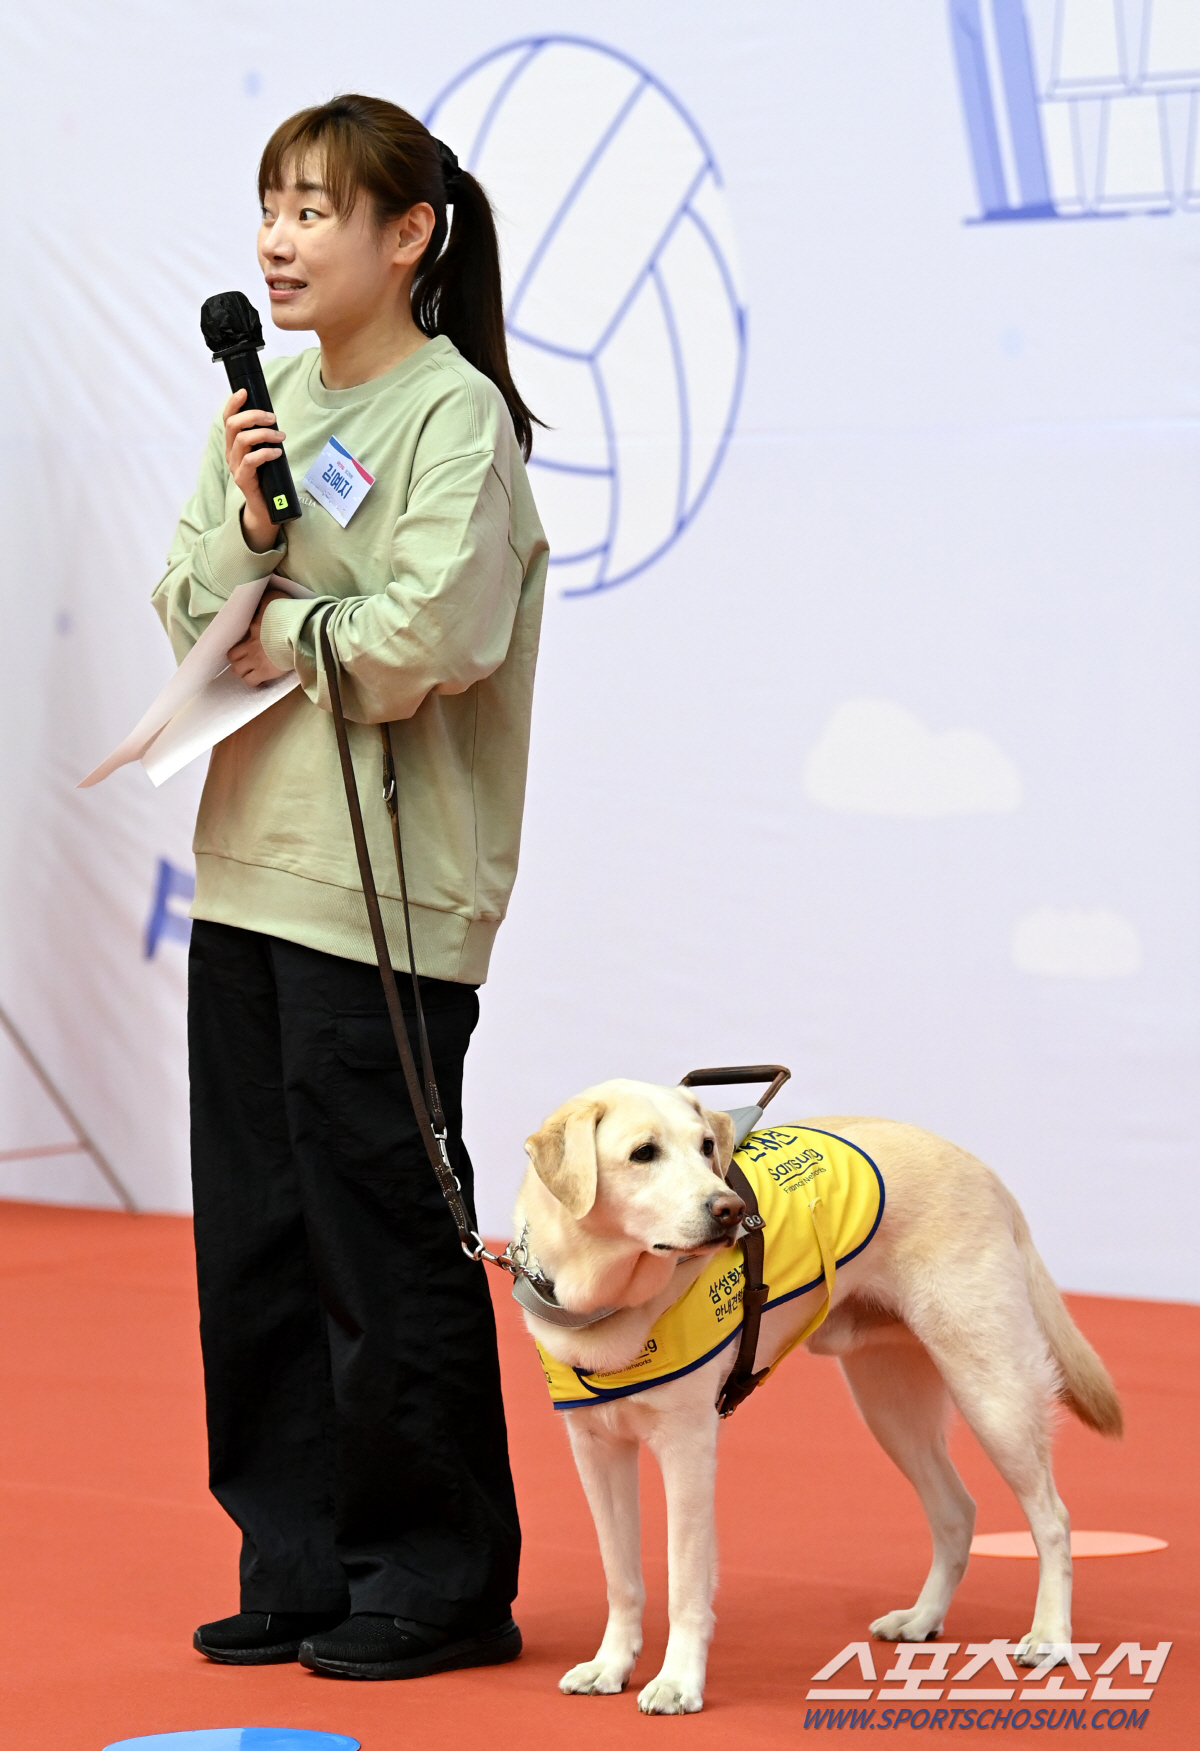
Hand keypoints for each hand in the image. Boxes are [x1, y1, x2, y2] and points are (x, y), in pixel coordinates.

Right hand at [223, 388, 287, 553]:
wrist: (266, 509)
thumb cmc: (267, 478)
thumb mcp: (265, 453)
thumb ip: (264, 438)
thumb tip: (272, 419)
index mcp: (234, 445)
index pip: (228, 419)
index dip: (233, 404)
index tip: (244, 392)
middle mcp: (231, 454)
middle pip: (233, 426)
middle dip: (254, 416)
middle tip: (273, 418)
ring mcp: (235, 467)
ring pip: (242, 440)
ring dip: (264, 434)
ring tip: (280, 436)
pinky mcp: (243, 480)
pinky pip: (251, 460)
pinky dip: (265, 453)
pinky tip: (277, 453)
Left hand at [227, 586, 290, 686]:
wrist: (298, 634)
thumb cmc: (289, 616)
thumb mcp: (275, 598)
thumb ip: (266, 598)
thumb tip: (261, 594)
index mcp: (252, 627)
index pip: (238, 636)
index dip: (241, 640)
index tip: (248, 641)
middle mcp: (249, 645)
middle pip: (232, 657)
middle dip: (237, 658)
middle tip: (245, 658)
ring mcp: (255, 660)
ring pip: (237, 671)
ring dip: (243, 671)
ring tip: (251, 670)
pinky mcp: (264, 672)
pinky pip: (250, 682)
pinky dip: (253, 681)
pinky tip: (260, 679)